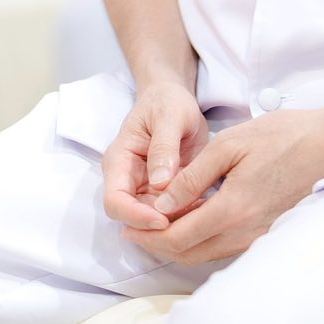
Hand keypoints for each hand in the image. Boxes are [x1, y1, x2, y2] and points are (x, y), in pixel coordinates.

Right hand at [102, 82, 209, 231]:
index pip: (115, 202)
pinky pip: (173, 213)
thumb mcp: (169, 116)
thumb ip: (163, 147)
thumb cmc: (166, 102)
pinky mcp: (165, 193)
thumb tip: (160, 183)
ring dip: (178, 221)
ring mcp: (146, 189)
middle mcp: (128, 180)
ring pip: (155, 220)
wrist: (174, 99)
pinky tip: (207, 203)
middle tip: (193, 217)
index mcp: (119, 161)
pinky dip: (188, 214)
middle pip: (134, 219)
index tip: (163, 220)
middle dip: (161, 223)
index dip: (136, 217)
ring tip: (205, 207)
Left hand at [124, 102, 323, 265]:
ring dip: (179, 242)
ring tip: (160, 221)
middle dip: (158, 245)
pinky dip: (202, 238)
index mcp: (232, 209)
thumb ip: (192, 177)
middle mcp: (245, 232)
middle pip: (189, 253)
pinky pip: (226, 245)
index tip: (129, 227)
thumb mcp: (230, 144)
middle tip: (136, 230)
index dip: (149, 237)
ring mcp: (259, 236)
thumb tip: (163, 203)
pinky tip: (194, 216)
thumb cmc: (285, 135)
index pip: (178, 238)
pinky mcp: (268, 231)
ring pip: (207, 252)